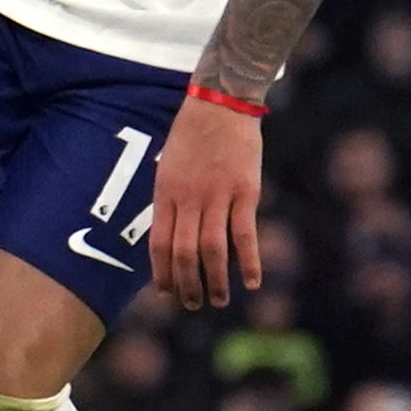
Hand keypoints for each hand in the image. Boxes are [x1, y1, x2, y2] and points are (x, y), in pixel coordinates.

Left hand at [145, 91, 264, 311]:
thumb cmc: (192, 137)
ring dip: (214, 280)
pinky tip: (252, 283)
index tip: (165, 294)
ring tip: (217, 301)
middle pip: (183, 251)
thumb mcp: (168, 165)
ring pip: (212, 249)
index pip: (158, 243)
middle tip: (192, 305)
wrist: (219, 106)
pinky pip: (244, 234)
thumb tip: (171, 229)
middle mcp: (187, 198)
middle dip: (186, 283)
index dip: (161, 272)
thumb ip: (171, 198)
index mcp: (165, 193)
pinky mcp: (245, 193)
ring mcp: (216, 196)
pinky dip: (249, 262)